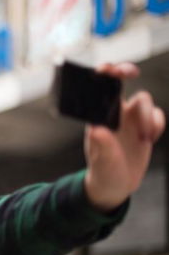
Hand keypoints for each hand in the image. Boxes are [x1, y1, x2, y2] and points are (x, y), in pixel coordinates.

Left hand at [84, 62, 164, 211]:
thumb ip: (102, 147)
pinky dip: (157, 124)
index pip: (98, 89)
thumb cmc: (103, 173)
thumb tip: (97, 130)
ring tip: (143, 138)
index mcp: (97, 117)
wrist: (115, 186)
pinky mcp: (144, 126)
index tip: (109, 68)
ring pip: (144, 100)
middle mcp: (113, 113)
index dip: (103, 73)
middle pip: (121, 82)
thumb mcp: (102, 163)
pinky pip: (156, 115)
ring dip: (147, 116)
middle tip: (131, 73)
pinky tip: (149, 140)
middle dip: (126, 71)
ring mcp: (130, 118)